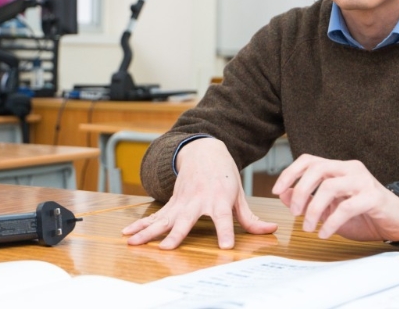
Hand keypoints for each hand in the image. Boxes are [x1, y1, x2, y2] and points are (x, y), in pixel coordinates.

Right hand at [122, 138, 276, 248]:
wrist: (204, 151)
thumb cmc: (225, 175)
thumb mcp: (239, 194)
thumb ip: (250, 217)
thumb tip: (270, 231)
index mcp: (220, 200)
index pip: (225, 219)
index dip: (226, 232)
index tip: (225, 246)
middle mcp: (199, 201)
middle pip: (186, 220)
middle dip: (176, 234)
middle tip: (167, 247)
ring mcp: (182, 201)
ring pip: (164, 219)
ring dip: (147, 231)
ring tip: (134, 242)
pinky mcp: (172, 202)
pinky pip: (155, 216)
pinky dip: (141, 225)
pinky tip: (127, 234)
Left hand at [272, 154, 398, 241]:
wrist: (397, 221)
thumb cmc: (364, 214)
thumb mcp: (331, 208)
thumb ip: (309, 199)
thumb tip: (284, 194)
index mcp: (340, 168)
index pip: (310, 160)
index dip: (290, 172)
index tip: (276, 190)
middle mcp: (351, 169)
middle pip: (318, 168)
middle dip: (300, 190)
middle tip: (294, 212)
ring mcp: (363, 181)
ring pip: (330, 186)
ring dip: (313, 209)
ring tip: (308, 227)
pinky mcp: (373, 197)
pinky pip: (346, 207)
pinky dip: (331, 222)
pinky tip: (325, 233)